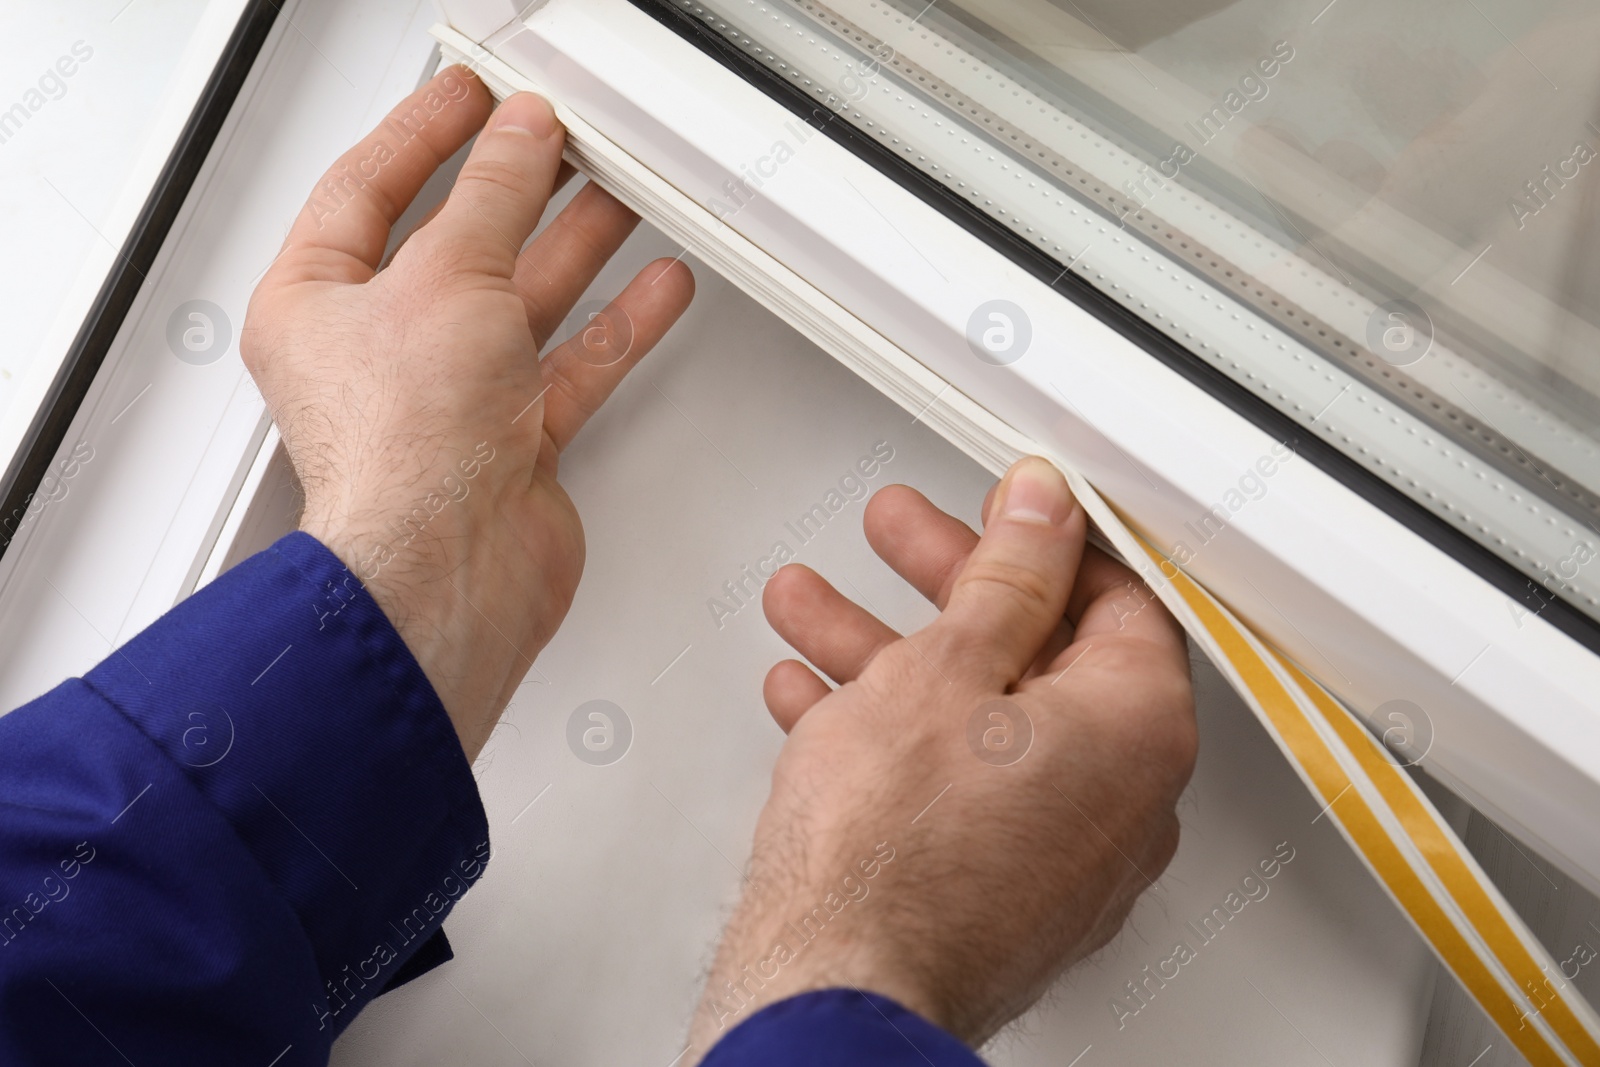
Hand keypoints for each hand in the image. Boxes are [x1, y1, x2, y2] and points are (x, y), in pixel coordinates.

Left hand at [242, 67, 693, 758]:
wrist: (450, 571)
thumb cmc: (403, 452)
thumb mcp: (447, 279)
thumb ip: (492, 198)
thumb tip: (519, 138)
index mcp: (316, 304)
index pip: (366, 190)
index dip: (423, 134)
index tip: (471, 98)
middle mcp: (380, 353)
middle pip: (456, 245)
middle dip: (514, 188)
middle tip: (560, 139)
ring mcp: (450, 398)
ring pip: (522, 302)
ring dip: (576, 246)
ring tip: (620, 193)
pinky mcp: (513, 440)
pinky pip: (572, 363)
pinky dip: (617, 324)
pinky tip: (653, 287)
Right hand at [691, 457, 1195, 1050]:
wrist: (838, 985)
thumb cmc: (895, 851)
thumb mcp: (945, 664)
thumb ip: (1004, 576)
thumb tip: (1042, 515)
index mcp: (1137, 729)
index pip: (1116, 597)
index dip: (1043, 539)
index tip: (998, 513)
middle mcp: (1122, 800)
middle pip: (1037, 653)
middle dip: (945, 588)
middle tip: (899, 539)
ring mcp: (1063, 855)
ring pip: (978, 719)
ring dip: (895, 655)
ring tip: (817, 610)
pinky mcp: (1003, 892)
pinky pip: (956, 786)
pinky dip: (893, 735)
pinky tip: (822, 702)